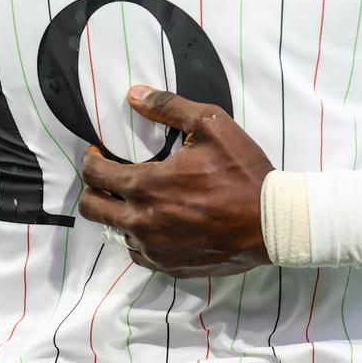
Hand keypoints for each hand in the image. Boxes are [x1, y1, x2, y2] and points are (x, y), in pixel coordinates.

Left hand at [78, 87, 275, 277]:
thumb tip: (133, 95)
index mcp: (146, 185)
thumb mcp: (210, 125)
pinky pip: (138, 253)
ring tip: (136, 200)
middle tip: (108, 176)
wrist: (271, 223)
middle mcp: (142, 222)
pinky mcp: (169, 267)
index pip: (94, 175)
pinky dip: (139, 237)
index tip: (99, 153)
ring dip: (118, 214)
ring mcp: (154, 249)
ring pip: (114, 232)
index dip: (90, 160)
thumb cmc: (241, 172)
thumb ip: (168, 106)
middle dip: (93, 188)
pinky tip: (156, 223)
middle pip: (92, 209)